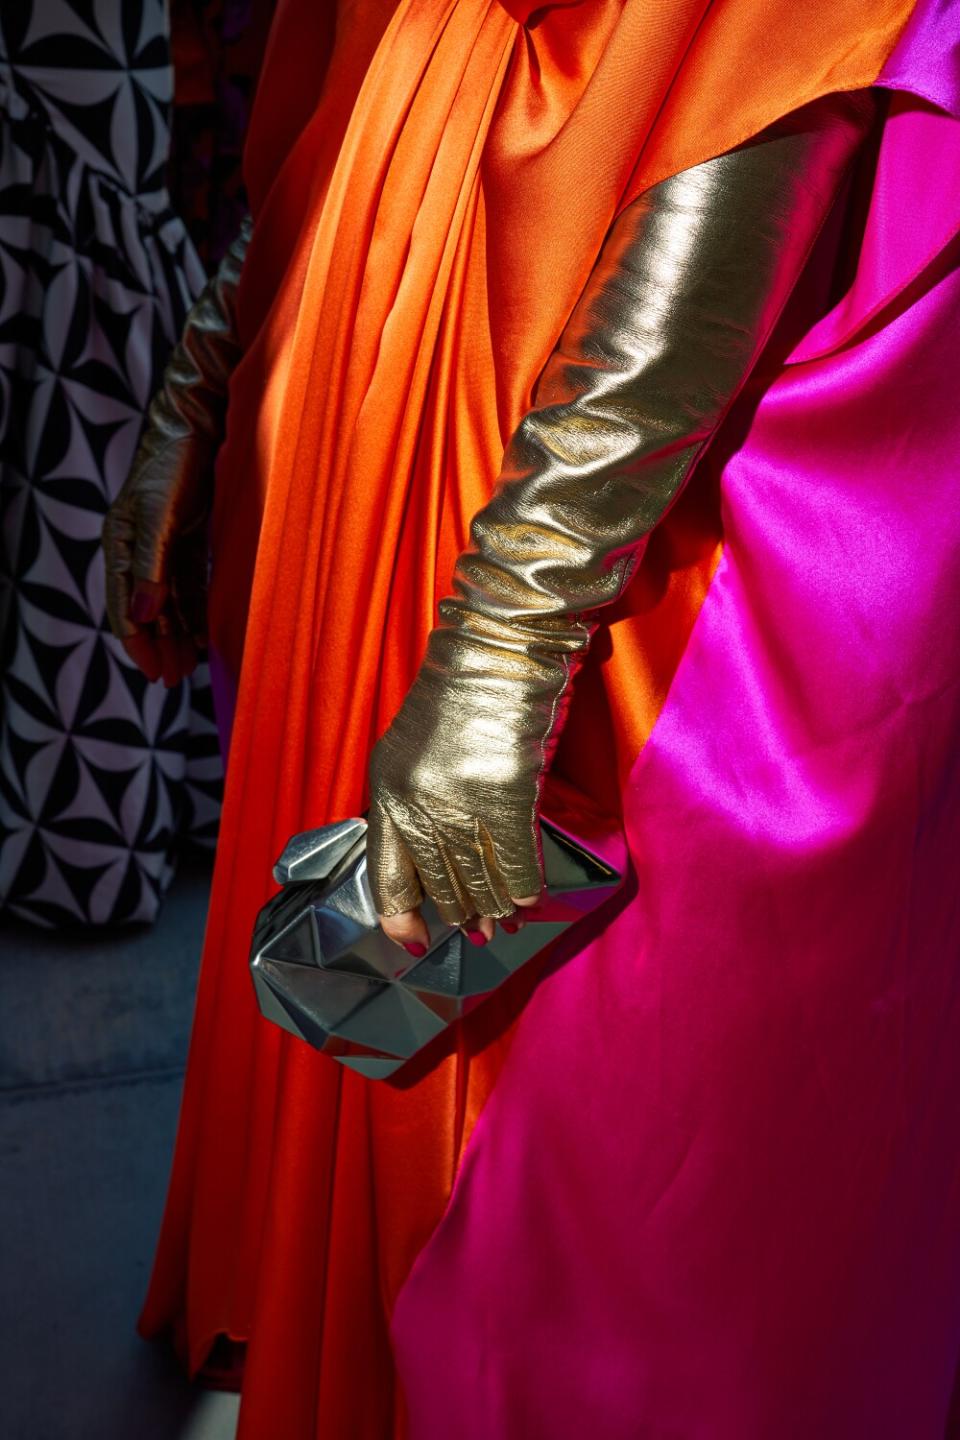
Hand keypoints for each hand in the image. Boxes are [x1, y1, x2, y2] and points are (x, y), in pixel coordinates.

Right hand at [102, 453, 208, 686]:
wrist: (198, 424)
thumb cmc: (173, 465)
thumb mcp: (160, 517)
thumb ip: (153, 567)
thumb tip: (144, 617)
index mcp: (119, 545)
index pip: (125, 608)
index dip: (139, 644)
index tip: (155, 675)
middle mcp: (137, 550)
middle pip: (147, 611)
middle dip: (160, 647)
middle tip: (174, 681)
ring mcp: (164, 546)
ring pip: (170, 602)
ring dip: (178, 634)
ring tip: (189, 666)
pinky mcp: (189, 540)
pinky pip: (189, 586)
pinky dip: (194, 611)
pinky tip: (204, 635)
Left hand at [367, 624, 556, 949]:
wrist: (497, 647)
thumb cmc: (461, 692)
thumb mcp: (416, 749)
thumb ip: (420, 801)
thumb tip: (444, 862)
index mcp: (386, 787)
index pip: (387, 872)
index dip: (400, 914)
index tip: (414, 942)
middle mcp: (417, 800)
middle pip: (440, 881)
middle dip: (462, 913)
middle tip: (479, 931)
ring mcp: (460, 799)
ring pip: (480, 876)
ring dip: (497, 905)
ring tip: (508, 921)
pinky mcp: (505, 793)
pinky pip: (516, 858)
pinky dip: (526, 885)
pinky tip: (532, 900)